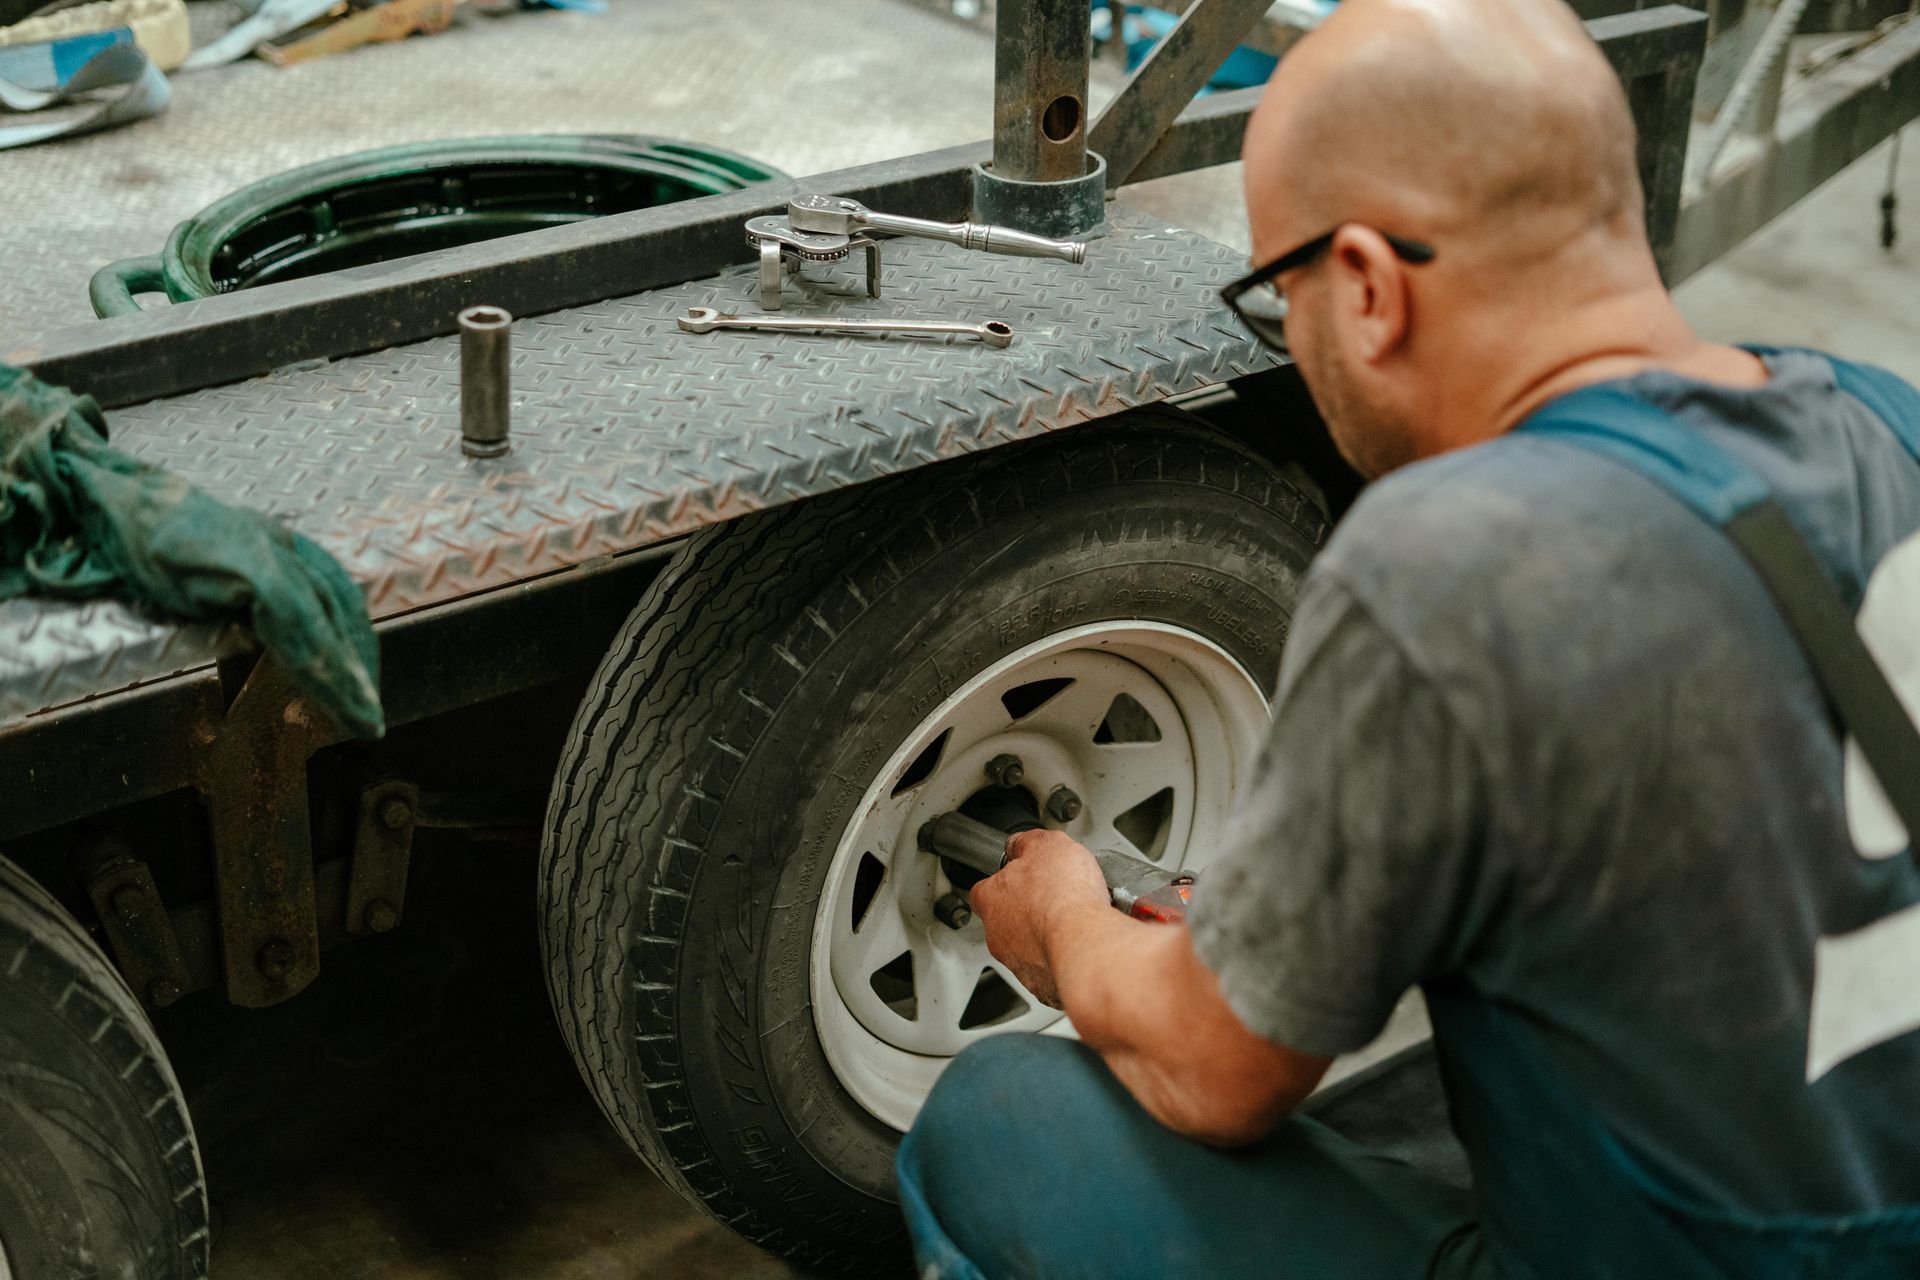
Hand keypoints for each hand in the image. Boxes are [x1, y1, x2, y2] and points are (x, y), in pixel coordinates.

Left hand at [970, 828, 1109, 1008]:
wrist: (1086, 943)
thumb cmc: (1063, 898)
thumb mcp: (1047, 845)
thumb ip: (1028, 842)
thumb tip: (1021, 843)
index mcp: (992, 899)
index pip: (983, 889)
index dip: (1004, 881)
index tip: (1020, 877)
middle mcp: (999, 936)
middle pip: (1005, 922)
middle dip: (1028, 913)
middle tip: (1055, 901)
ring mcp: (1018, 964)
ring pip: (1027, 950)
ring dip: (1046, 939)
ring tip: (1074, 924)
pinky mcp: (1042, 987)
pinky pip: (1049, 973)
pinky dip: (1063, 962)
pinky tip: (1081, 948)